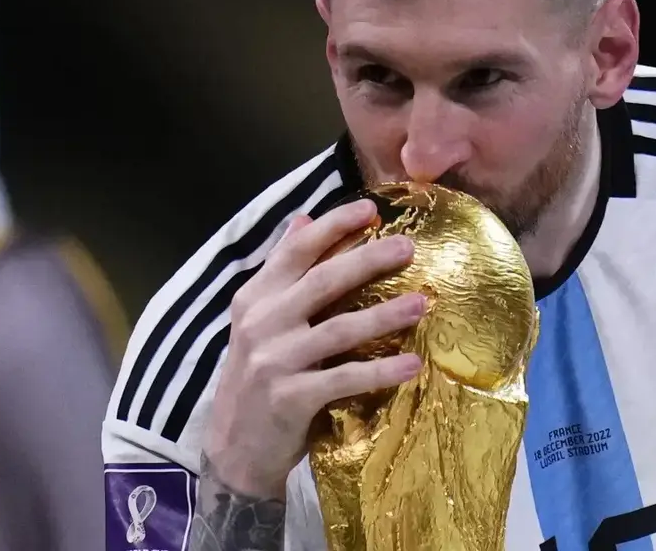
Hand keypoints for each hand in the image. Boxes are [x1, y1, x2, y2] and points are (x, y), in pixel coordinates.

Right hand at [204, 199, 424, 498]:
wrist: (234, 447)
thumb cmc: (257, 376)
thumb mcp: (259, 319)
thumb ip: (282, 270)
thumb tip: (304, 218)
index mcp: (256, 297)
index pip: (296, 250)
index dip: (333, 225)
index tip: (370, 208)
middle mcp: (262, 322)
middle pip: (322, 281)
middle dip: (367, 260)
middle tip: (407, 246)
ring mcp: (275, 360)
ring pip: (338, 329)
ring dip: (383, 315)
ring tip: (421, 304)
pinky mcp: (291, 398)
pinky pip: (344, 379)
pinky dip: (380, 372)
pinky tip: (412, 365)